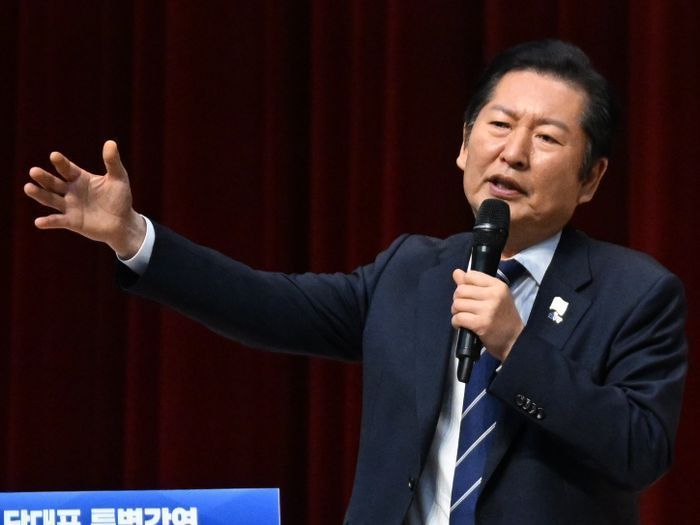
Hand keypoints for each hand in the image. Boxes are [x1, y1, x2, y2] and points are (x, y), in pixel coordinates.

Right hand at [24, 140, 145, 257]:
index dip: (61, 163)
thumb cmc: (120, 198)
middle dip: (44, 178)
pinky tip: (39, 222)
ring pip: (51, 199)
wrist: (124, 222)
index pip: (67, 168)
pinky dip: (49, 222)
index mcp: (80, 178)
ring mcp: (70, 206)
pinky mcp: (72, 222)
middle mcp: (71, 191)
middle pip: (54, 183)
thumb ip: (113, 162)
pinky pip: (58, 221)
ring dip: (39, 194)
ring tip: (28, 188)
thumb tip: (110, 142)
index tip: (54, 156)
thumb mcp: (119, 178)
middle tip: (34, 171)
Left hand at [451, 268, 523, 360]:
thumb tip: (457, 272)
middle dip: (458, 299)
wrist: (514, 340)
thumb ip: (474, 283)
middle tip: (464, 307)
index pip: (470, 275)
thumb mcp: (494, 296)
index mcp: (498, 286)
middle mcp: (494, 295)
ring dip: (456, 311)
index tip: (469, 295)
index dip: (465, 285)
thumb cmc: (503, 317)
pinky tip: (462, 325)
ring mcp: (487, 310)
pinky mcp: (481, 324)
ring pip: (457, 304)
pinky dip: (456, 322)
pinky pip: (458, 318)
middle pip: (461, 290)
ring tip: (464, 316)